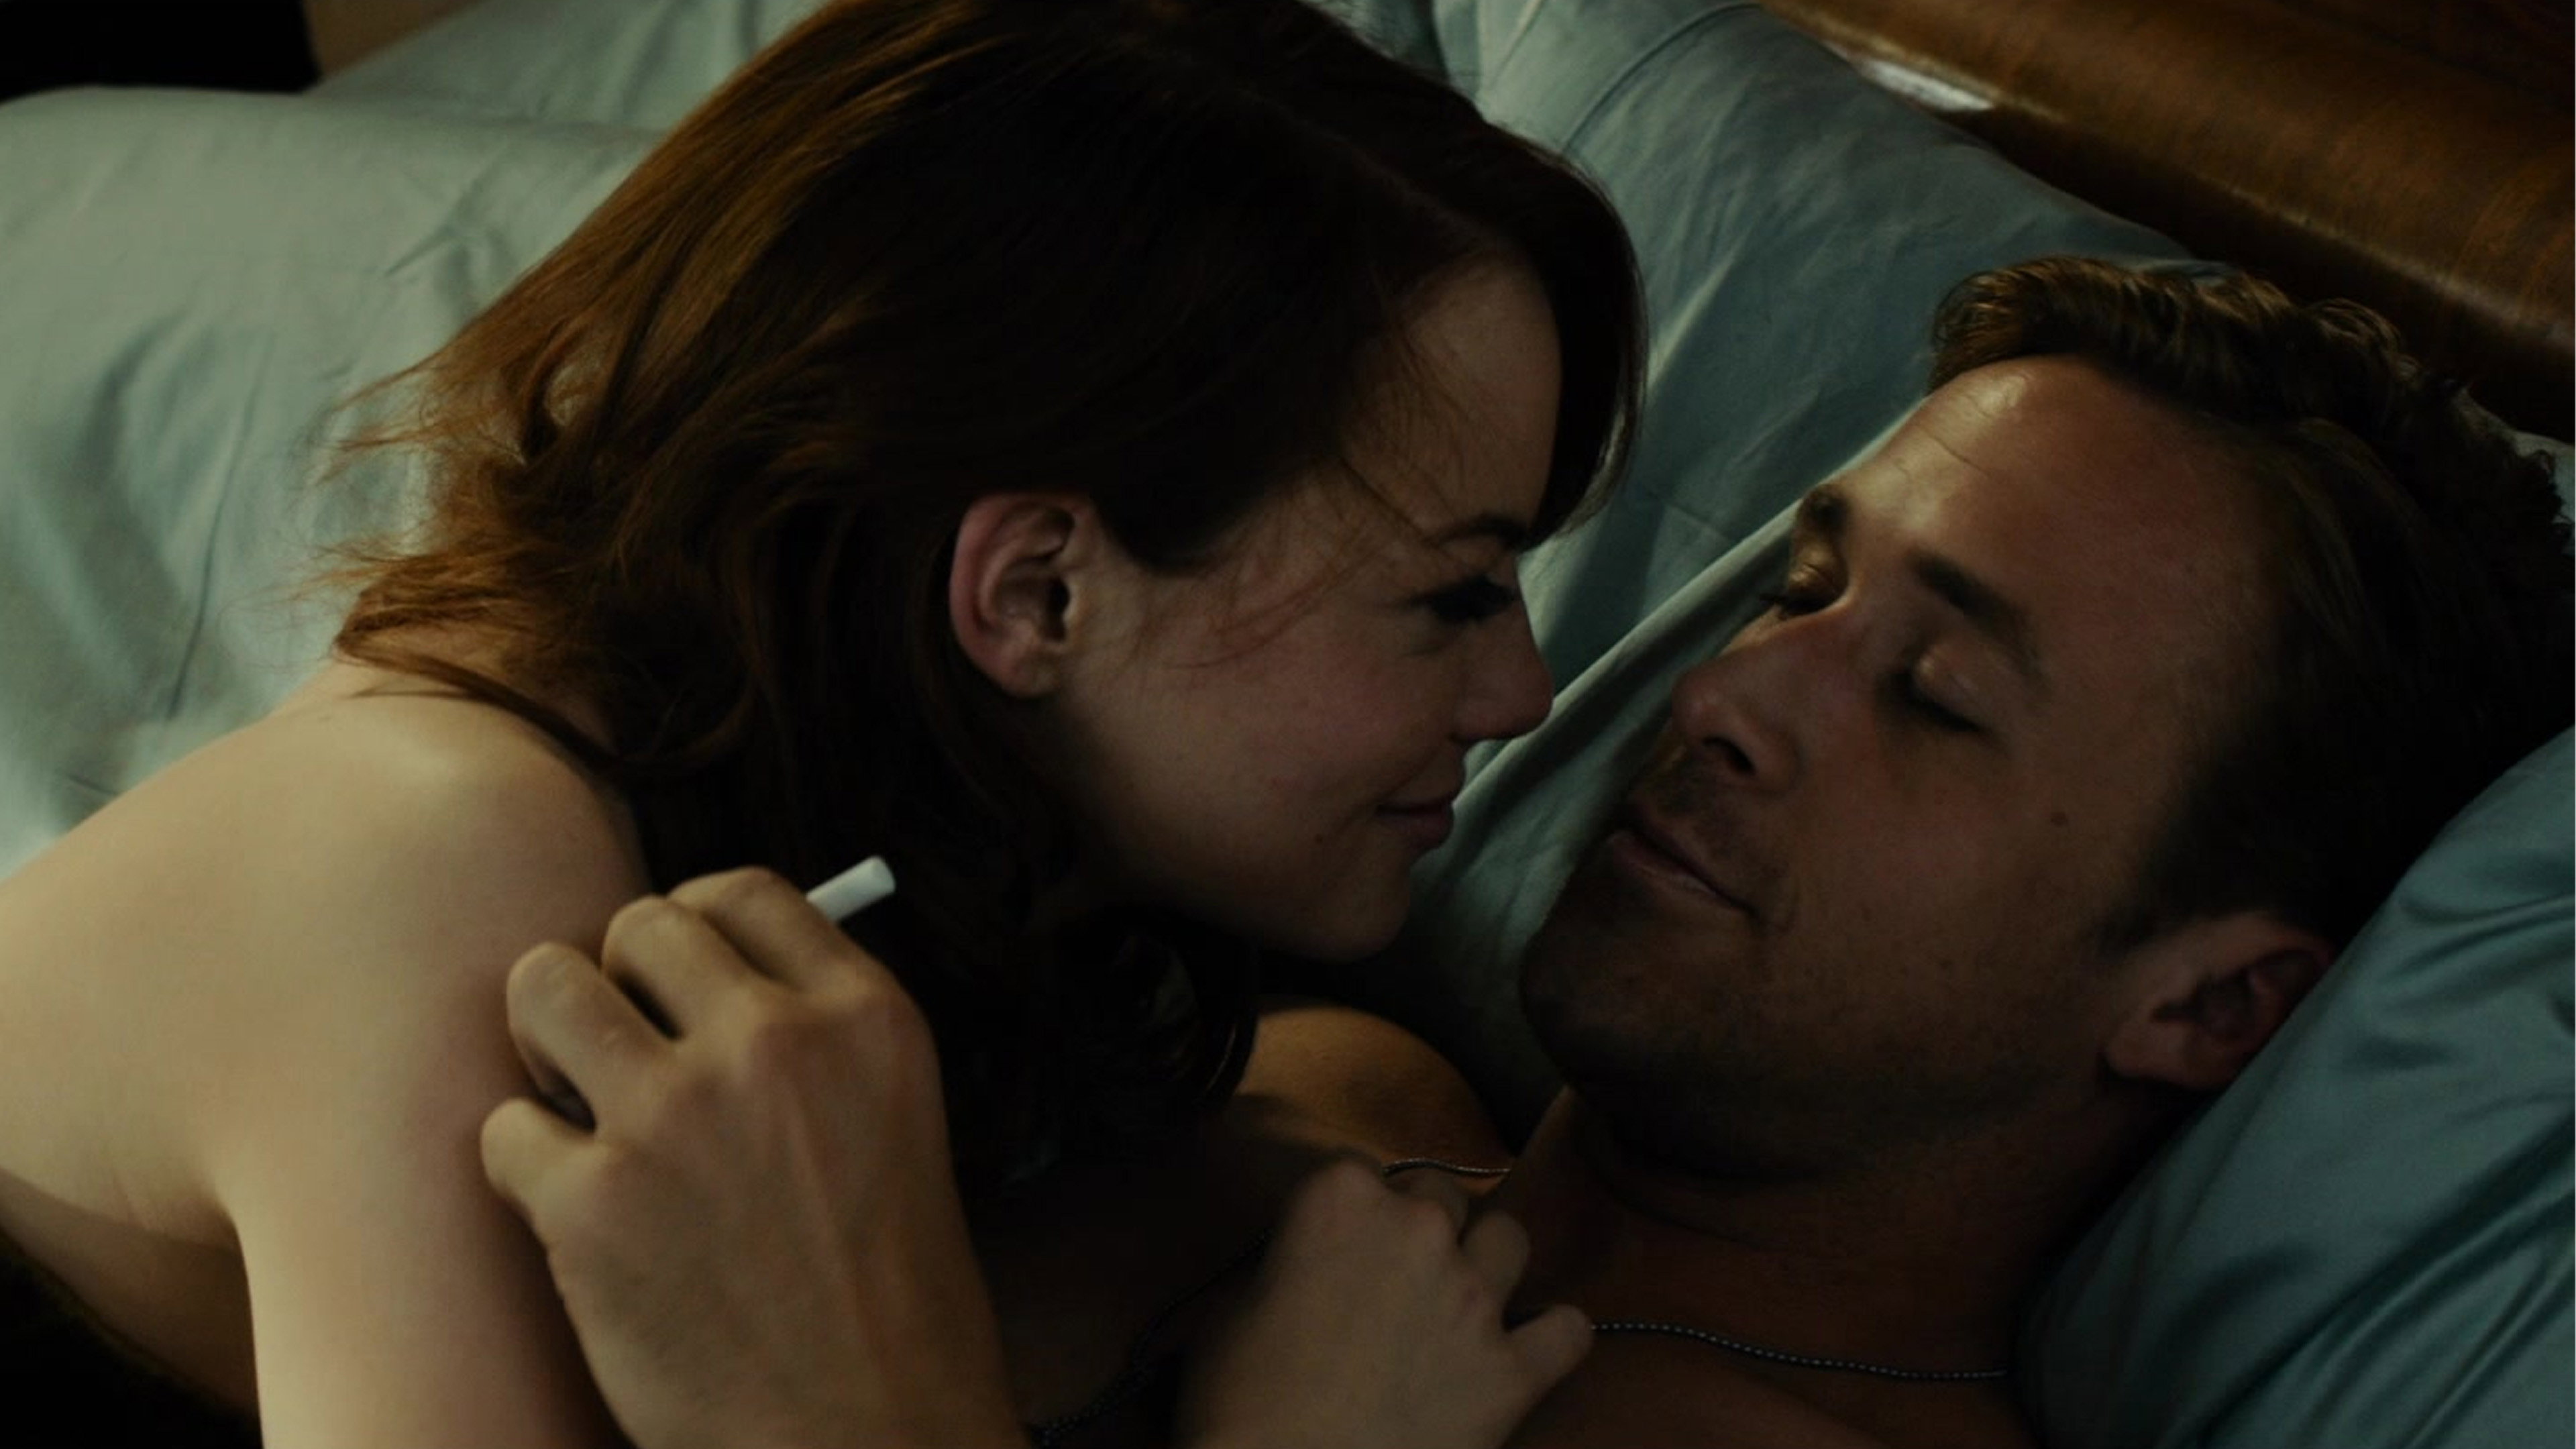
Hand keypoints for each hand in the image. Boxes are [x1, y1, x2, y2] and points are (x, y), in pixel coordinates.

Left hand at [479, 867, 1024, 1448]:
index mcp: (866, 1018)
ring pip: (542, 988)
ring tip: (574, 1108)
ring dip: (546, 1046)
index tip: (674, 980)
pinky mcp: (590, 1203)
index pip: (741, 893)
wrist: (866, 1439)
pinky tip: (575, 1222)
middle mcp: (773, 1043)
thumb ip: (818, 1041)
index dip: (690, 930)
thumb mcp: (898, 1126)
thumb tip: (708, 977)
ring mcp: (675, 1116)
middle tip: (623, 1059)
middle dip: (615, 986)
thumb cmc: (888, 1305)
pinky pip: (503, 1130)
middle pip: (636, 927)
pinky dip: (524, 1175)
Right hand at [1175, 1159, 1590, 1448]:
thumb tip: (1309, 1272)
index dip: (1350, 1212)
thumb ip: (1286, 1265)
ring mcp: (1475, 1298)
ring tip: (1467, 1296)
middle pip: (1442, 1192)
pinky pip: (1569, 1332)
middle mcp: (1419, 1230)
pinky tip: (1535, 1348)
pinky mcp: (1512, 1371)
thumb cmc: (1239, 1404)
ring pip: (1511, 1239)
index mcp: (1340, 1200)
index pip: (1358, 1171)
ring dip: (1490, 1260)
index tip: (1339, 1245)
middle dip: (1423, 1226)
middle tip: (1397, 1274)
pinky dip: (1557, 1337)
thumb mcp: (1233, 1311)